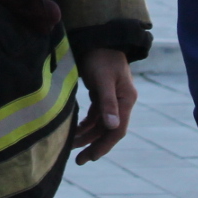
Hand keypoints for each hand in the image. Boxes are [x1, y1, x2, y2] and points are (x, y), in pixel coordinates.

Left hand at [72, 48, 135, 163]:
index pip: (117, 129)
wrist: (99, 36)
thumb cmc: (100, 56)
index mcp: (126, 99)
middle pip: (109, 130)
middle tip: (78, 160)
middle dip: (94, 145)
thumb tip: (112, 126)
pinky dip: (87, 124)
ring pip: (101, 124)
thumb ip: (107, 103)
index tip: (90, 157)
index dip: (104, 145)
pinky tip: (76, 130)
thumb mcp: (103, 78)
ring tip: (71, 146)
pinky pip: (96, 115)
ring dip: (88, 135)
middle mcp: (122, 101)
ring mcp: (113, 98)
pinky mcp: (103, 94)